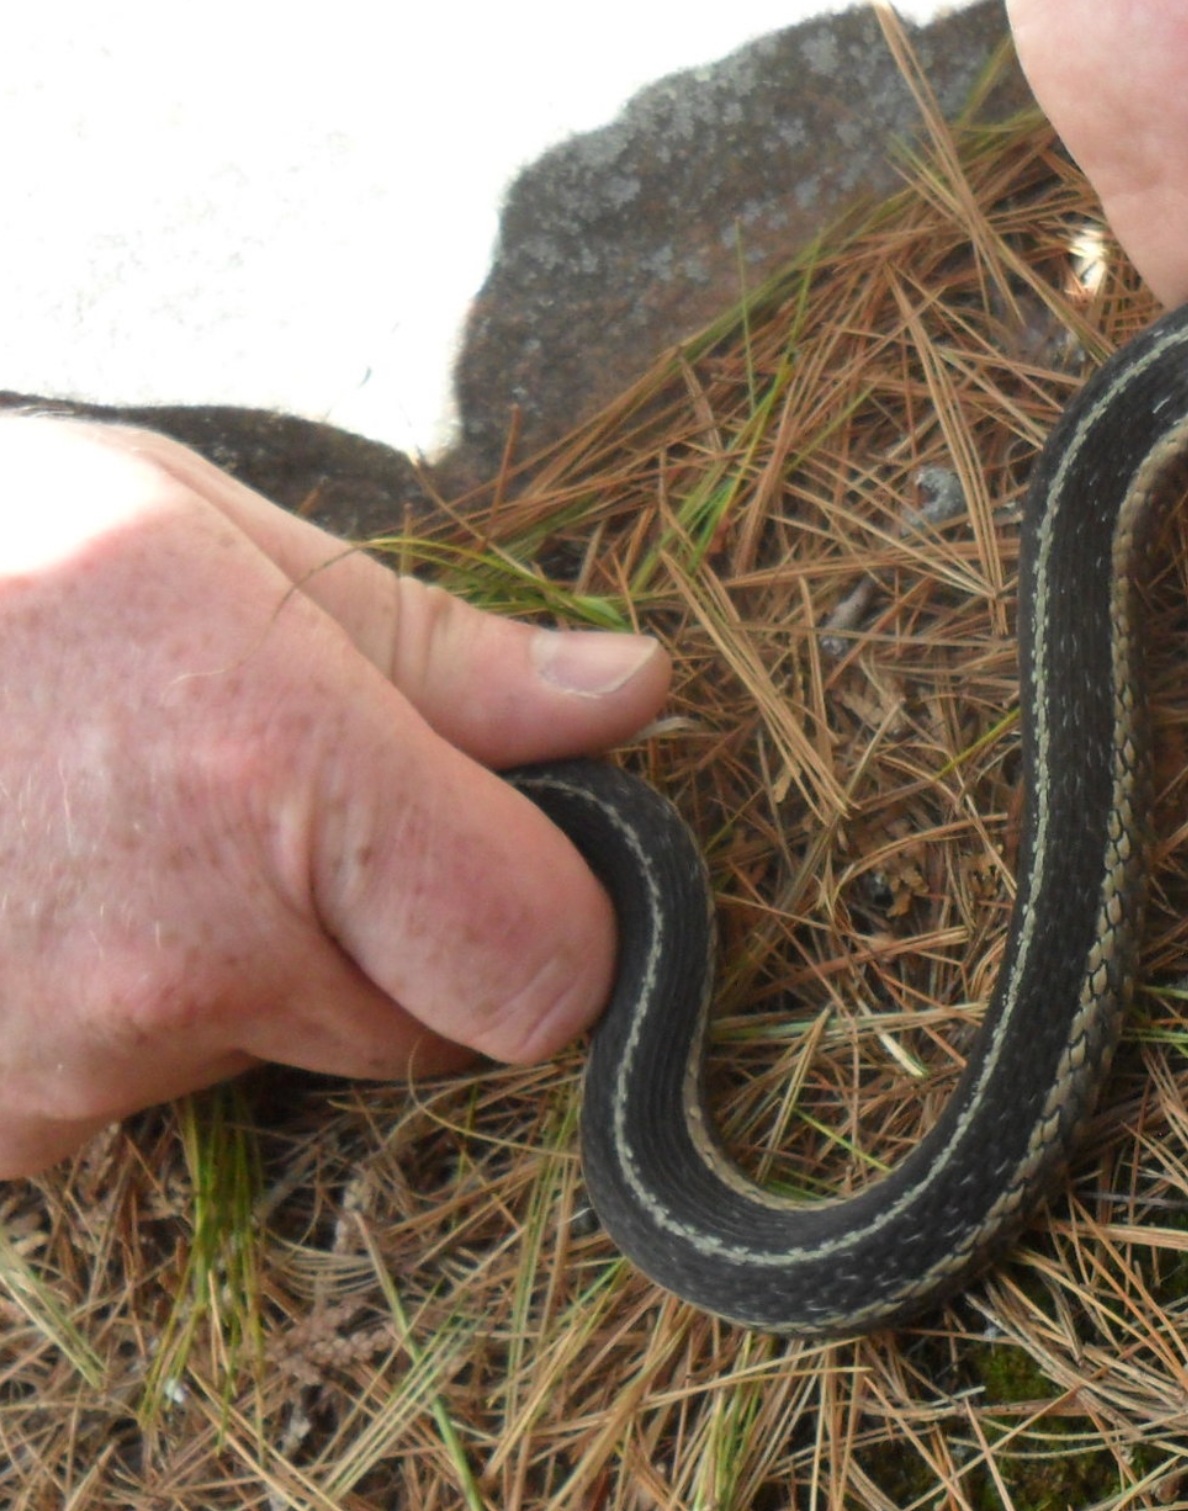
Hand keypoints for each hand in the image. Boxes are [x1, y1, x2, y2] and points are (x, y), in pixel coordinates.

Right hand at [0, 417, 668, 1175]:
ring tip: (104, 817)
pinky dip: (102, 1013)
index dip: (558, 918)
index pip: (549, 971)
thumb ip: (436, 651)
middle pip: (425, 1024)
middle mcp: (181, 955)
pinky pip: (119, 1093)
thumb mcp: (198, 535)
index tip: (512, 850)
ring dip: (235, 968)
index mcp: (279, 781)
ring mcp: (60, 1066)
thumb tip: (634, 697)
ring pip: (265, 1054)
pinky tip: (23, 883)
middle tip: (262, 798)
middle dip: (391, 930)